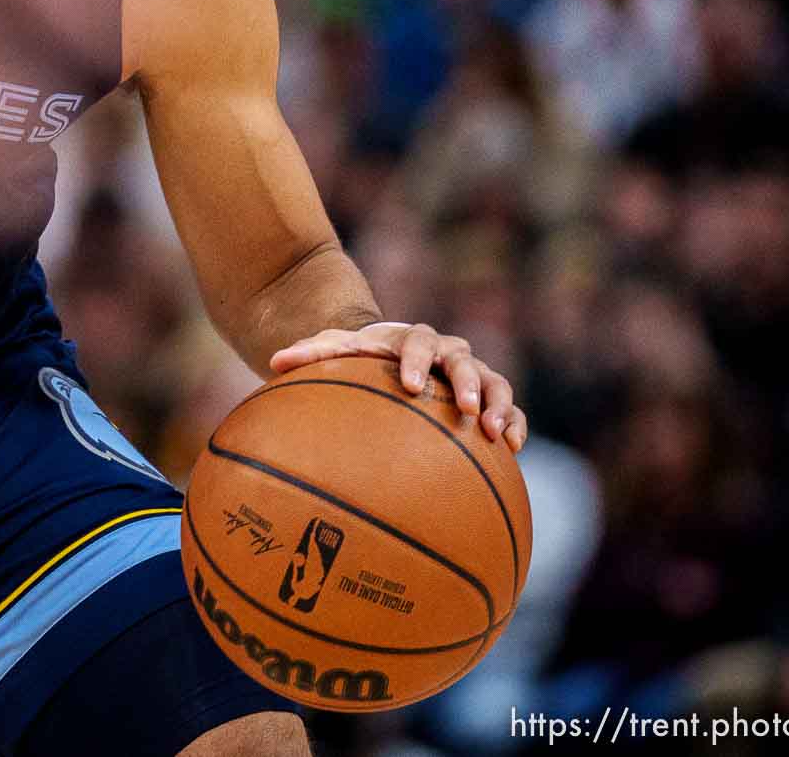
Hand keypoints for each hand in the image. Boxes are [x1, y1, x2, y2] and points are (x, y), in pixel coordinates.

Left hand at [270, 321, 527, 451]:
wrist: (389, 357)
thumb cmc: (359, 357)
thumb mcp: (335, 350)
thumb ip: (310, 353)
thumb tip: (274, 361)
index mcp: (410, 339)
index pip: (417, 343)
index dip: (414, 361)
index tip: (408, 384)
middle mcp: (447, 352)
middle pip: (465, 361)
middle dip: (469, 382)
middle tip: (467, 409)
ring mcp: (471, 374)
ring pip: (496, 382)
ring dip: (499, 405)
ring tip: (496, 434)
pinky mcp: (486, 398)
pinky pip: (509, 409)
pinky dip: (514, 424)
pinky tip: (511, 449)